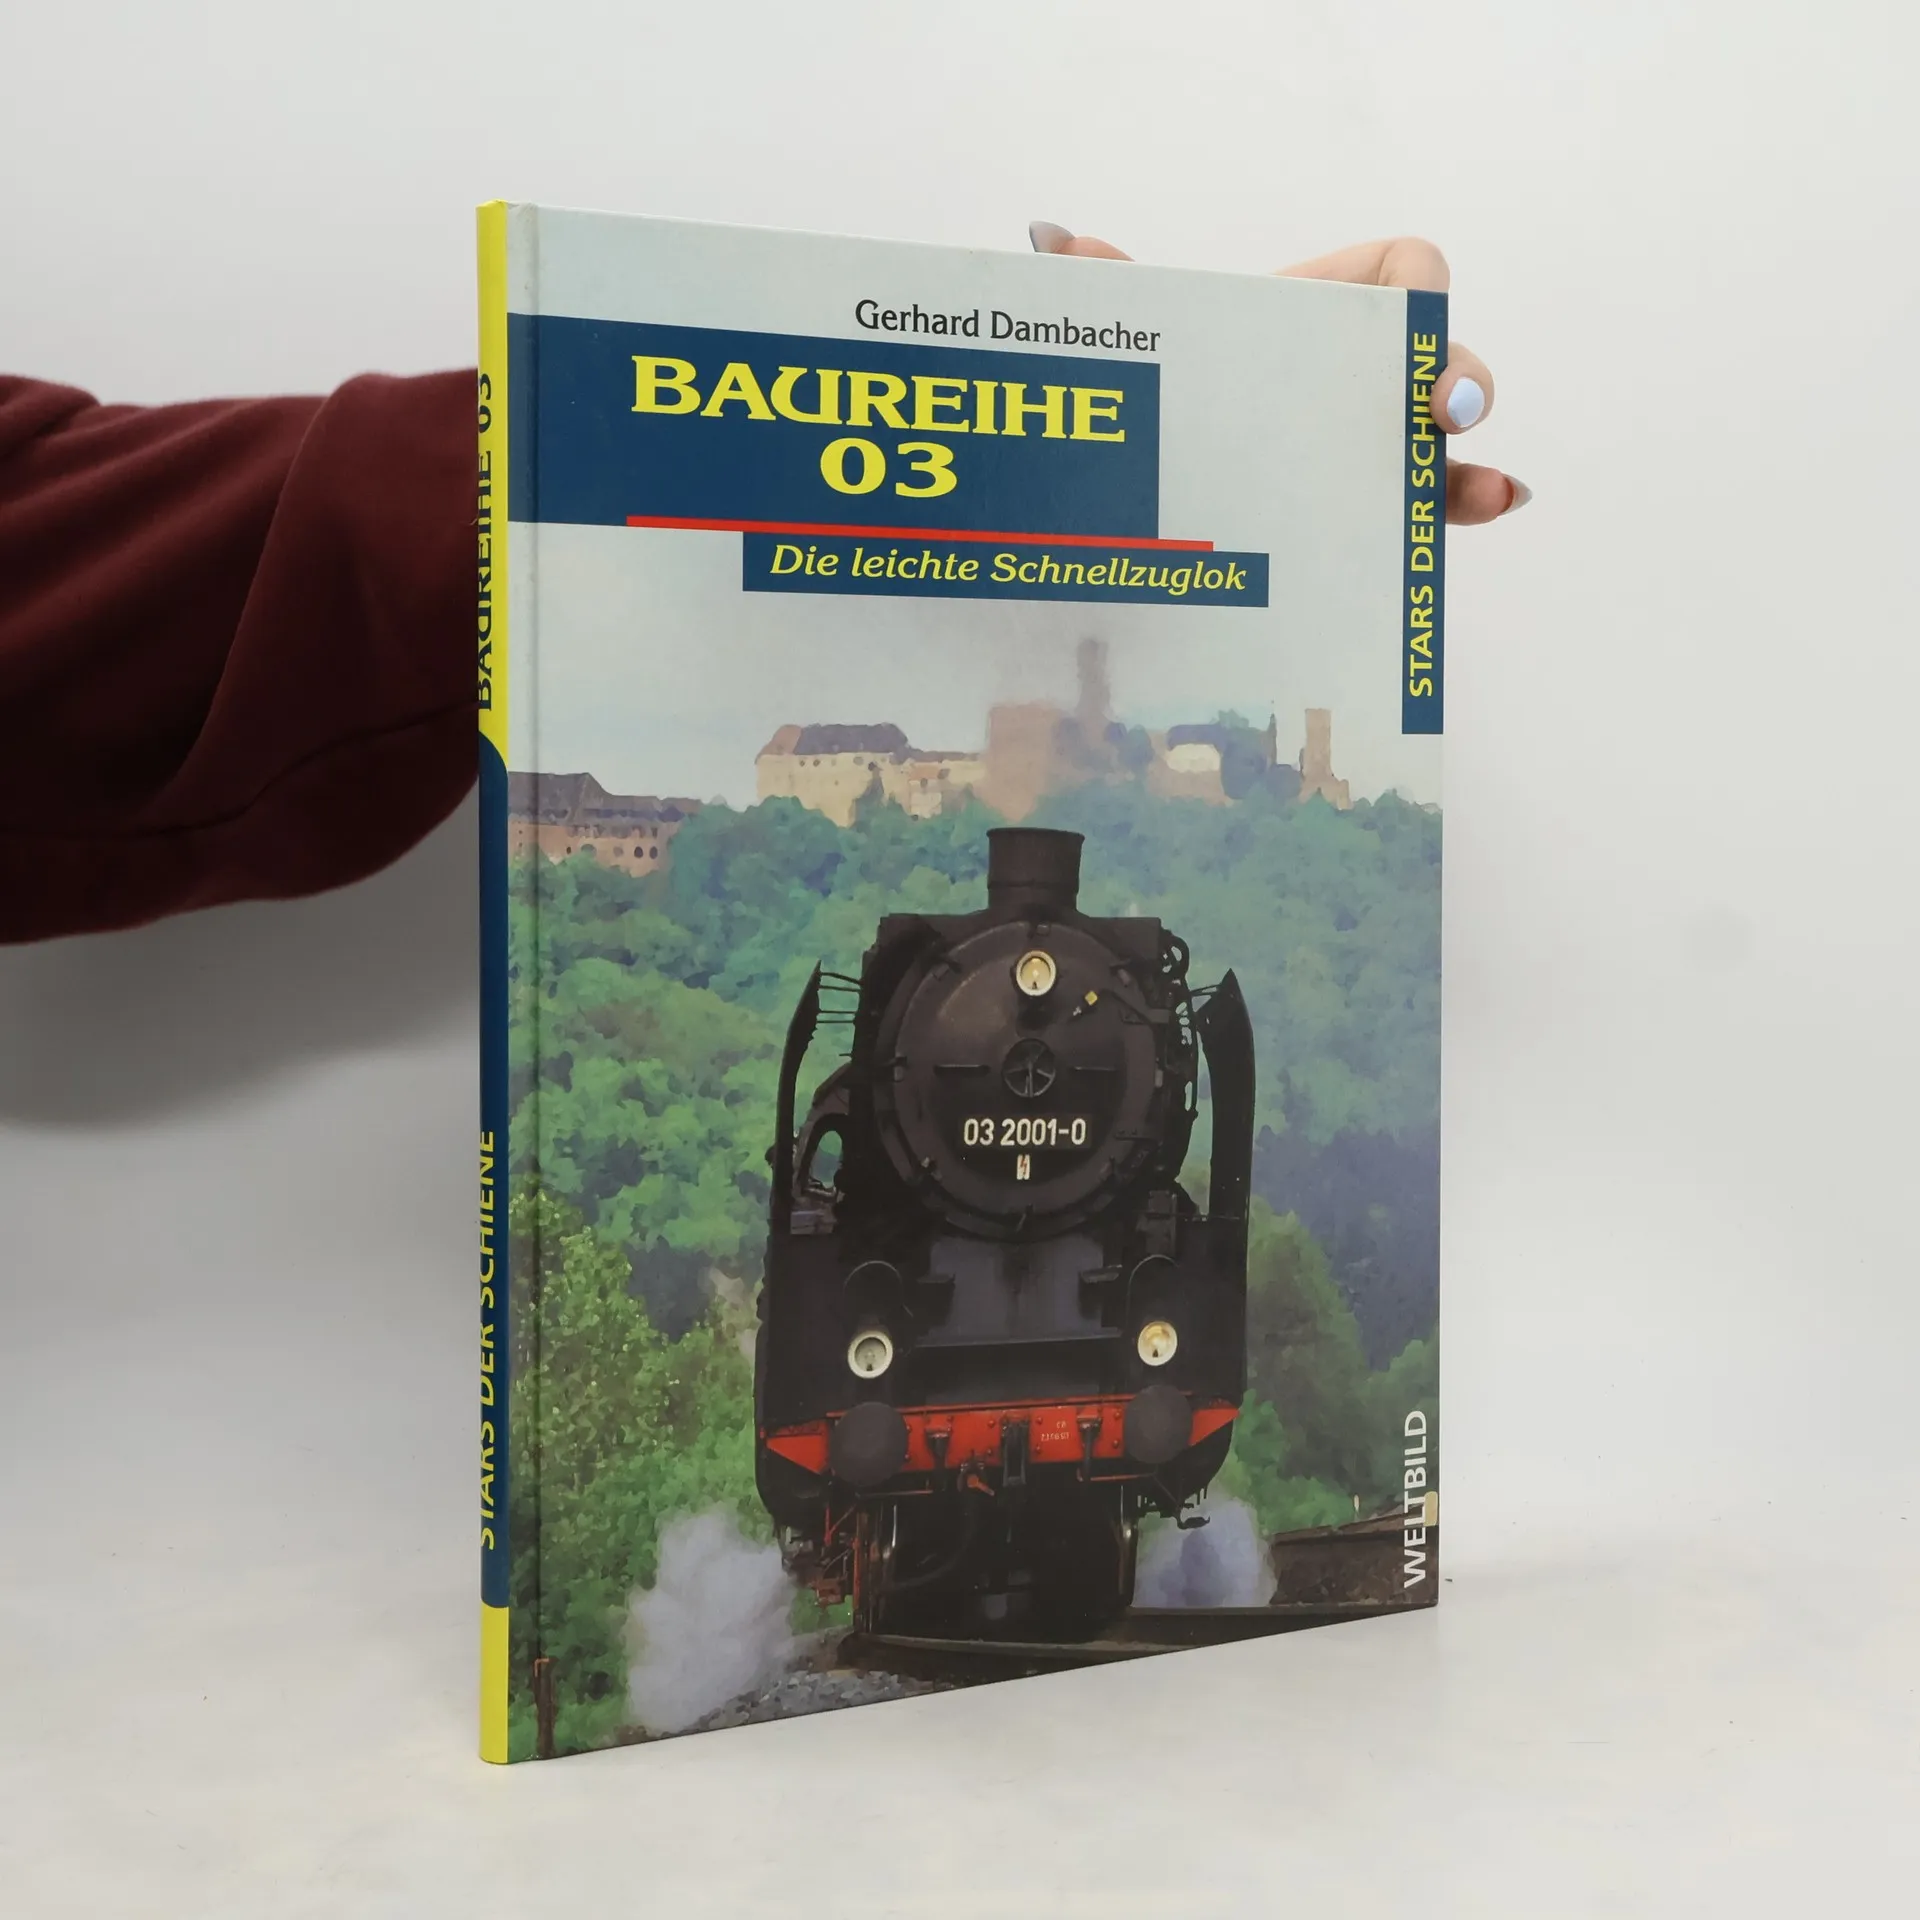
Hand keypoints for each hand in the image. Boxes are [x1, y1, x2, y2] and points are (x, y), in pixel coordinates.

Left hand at [1029, 223, 1526, 525]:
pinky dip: (1464, 502)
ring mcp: (1377, 439)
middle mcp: (1366, 371)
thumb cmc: (1189, 385)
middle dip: (1456, 380)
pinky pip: (1432, 502)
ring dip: (1469, 461)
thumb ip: (1119, 294)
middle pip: (1440, 358)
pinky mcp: (1374, 501)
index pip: (1405, 271)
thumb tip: (1051, 243)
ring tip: (1480, 492)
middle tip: (1439, 414)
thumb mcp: (1160, 343)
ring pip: (1443, 441)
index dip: (1424, 291)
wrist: (1174, 472)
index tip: (1414, 328)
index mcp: (1329, 310)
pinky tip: (1486, 507)